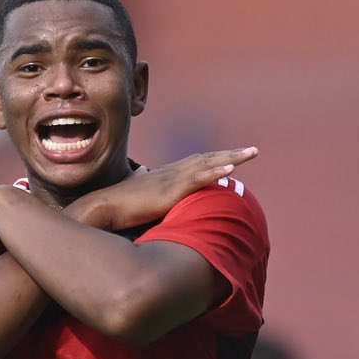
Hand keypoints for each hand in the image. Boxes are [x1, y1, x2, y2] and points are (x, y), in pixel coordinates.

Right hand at [74, 148, 258, 230]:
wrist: (105, 207)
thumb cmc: (119, 206)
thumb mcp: (138, 196)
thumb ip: (146, 190)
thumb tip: (143, 184)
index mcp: (167, 174)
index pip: (197, 163)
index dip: (215, 159)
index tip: (232, 157)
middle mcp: (172, 172)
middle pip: (208, 158)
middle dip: (231, 154)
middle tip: (253, 151)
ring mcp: (172, 179)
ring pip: (207, 164)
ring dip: (231, 158)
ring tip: (250, 153)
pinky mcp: (171, 190)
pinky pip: (198, 178)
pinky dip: (216, 171)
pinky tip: (231, 168)